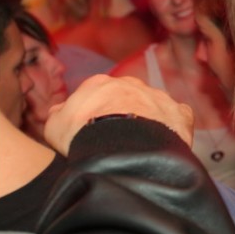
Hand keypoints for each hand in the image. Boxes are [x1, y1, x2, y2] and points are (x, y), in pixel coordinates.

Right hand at [44, 74, 193, 155]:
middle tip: (119, 140)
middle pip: (128, 98)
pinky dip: (174, 126)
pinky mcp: (179, 113)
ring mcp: (158, 97)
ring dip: (149, 121)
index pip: (98, 94)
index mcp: (100, 84)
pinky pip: (179, 116)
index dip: (96, 113)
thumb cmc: (83, 136)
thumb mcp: (55, 126)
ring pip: (154, 106)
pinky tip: (167, 141)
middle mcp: (132, 85)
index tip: (94, 130)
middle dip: (124, 114)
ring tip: (142, 146)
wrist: (120, 149)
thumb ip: (57, 114)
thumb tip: (58, 110)